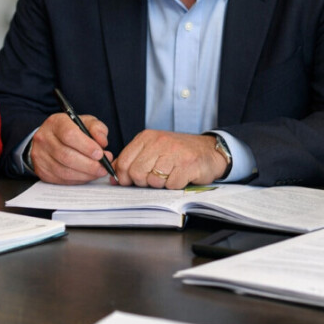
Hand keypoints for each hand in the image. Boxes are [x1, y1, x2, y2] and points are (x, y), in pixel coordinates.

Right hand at [29, 113, 113, 184]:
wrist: (49, 139)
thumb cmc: (71, 130)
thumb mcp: (85, 122)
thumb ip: (96, 129)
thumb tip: (102, 142)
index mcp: (56, 123)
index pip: (69, 135)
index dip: (86, 146)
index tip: (100, 154)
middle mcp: (44, 139)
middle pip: (66, 156)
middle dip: (89, 165)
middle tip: (104, 167)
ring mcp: (40, 156)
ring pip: (64, 171)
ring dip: (85, 174)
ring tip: (99, 172)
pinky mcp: (42, 171)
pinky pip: (62, 179)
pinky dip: (78, 179)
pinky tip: (88, 175)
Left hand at [113, 130, 227, 188]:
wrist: (209, 150)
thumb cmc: (178, 152)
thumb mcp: (153, 149)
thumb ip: (132, 160)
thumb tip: (114, 178)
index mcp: (147, 138)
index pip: (123, 162)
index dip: (124, 177)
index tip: (130, 182)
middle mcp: (159, 142)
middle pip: (136, 173)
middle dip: (143, 182)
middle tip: (154, 178)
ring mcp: (174, 153)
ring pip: (153, 181)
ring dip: (161, 184)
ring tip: (169, 175)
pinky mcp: (187, 165)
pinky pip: (171, 185)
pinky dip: (175, 185)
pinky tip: (180, 176)